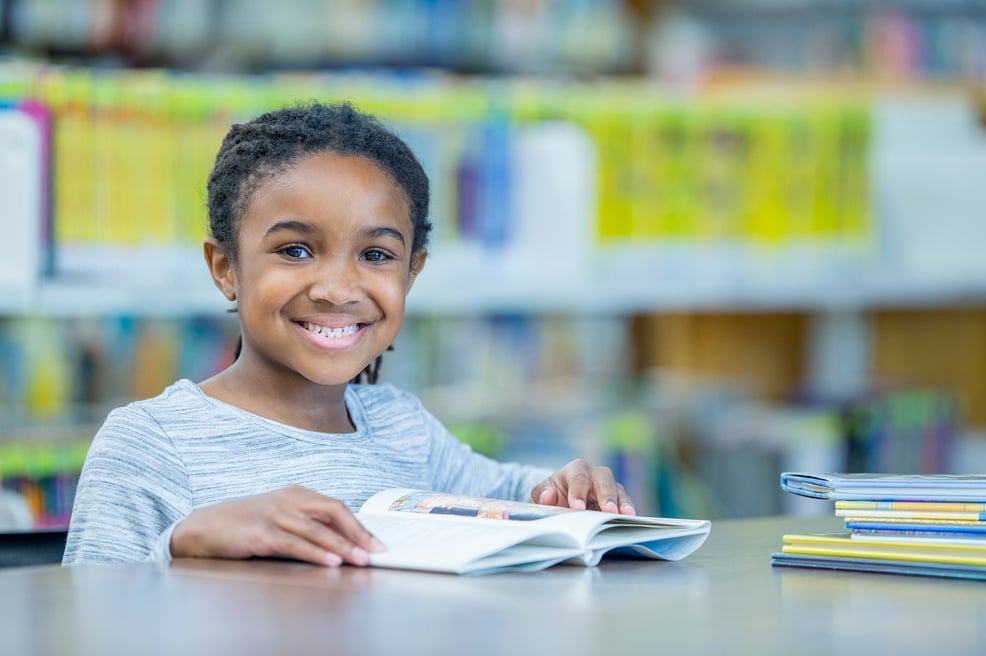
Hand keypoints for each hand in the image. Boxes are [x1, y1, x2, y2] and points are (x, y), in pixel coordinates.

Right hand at [170, 485, 384, 566]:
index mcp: (296, 494)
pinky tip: (329, 561)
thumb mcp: (279, 516)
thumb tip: (341, 542)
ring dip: (342, 546)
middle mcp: (288, 500)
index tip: (377, 542)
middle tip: (376, 551)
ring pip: (316, 530)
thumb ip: (306, 524)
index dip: (359, 524)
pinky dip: (315, 553)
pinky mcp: (260, 534)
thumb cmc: (245, 524)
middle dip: (358, 533)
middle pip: (333, 512)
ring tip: (360, 559)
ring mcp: (273, 515)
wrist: (203, 528)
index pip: (336, 506)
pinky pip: (294, 544)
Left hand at [531, 458, 635, 514]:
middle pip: (603, 480)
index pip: (578, 478)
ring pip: (617, 490)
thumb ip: (542, 494)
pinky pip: (625, 502)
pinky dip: (628, 509)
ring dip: (621, 503)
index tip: (577, 507)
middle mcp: (595, 474)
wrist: (563, 497)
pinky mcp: (617, 498)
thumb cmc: (554, 493)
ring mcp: (608, 485)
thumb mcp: (542, 493)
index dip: (578, 492)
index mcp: (575, 469)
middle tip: (608, 510)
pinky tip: (631, 518)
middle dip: (605, 495)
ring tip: (625, 515)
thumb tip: (548, 497)